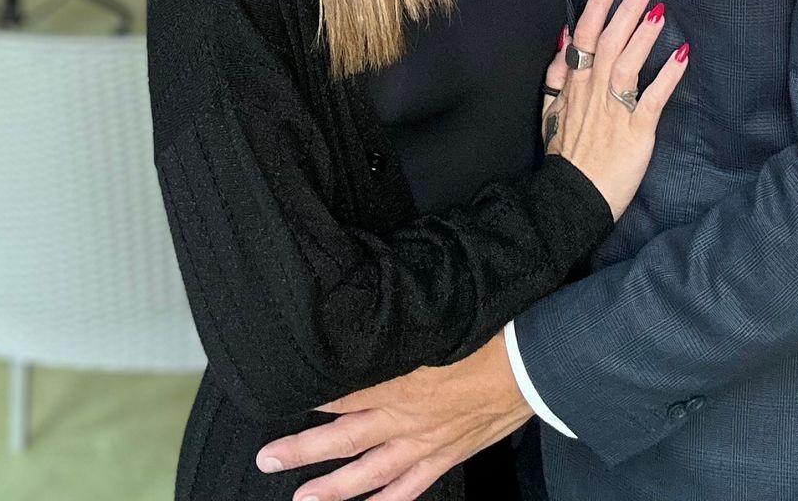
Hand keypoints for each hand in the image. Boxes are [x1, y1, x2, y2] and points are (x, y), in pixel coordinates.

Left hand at [255, 333, 526, 500]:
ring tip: (301, 496)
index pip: (342, 391)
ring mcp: (423, 442)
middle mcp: (403, 416)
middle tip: (268, 458)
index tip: (282, 394)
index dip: (310, 395)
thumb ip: (399, 329)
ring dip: (332, 487)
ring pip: (368, 472)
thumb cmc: (486, 331)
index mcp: (398, 378)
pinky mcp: (445, 455)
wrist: (530, 363)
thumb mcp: (434, 321)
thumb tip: (371, 316)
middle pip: (342, 437)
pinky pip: (409, 488)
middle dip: (302, 449)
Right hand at [539, 0, 688, 218]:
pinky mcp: (636, 132)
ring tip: (659, 9)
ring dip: (643, 35)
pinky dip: (667, 76)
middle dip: (625, 10)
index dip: (597, 6)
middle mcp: (592, 92)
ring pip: (627, 64)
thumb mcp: (550, 110)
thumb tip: (565, 36)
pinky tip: (682, 55)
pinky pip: (652, 99)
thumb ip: (556, 73)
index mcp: (574, 85)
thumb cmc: (566, 155)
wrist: (571, 200)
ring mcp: (614, 111)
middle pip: (608, 43)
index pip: (584, 36)